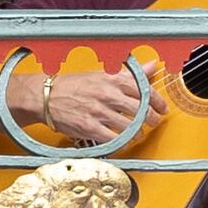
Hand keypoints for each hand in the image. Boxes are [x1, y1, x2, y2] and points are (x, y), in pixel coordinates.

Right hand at [29, 61, 155, 147]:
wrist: (45, 96)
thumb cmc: (72, 85)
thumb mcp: (102, 74)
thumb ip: (130, 72)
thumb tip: (152, 66)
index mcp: (111, 79)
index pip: (144, 89)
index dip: (157, 100)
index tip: (162, 107)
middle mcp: (107, 94)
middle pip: (141, 110)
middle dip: (152, 118)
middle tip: (153, 121)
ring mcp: (99, 112)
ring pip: (130, 126)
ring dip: (138, 132)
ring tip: (139, 132)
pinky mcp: (90, 127)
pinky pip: (114, 139)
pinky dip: (122, 141)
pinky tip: (123, 140)